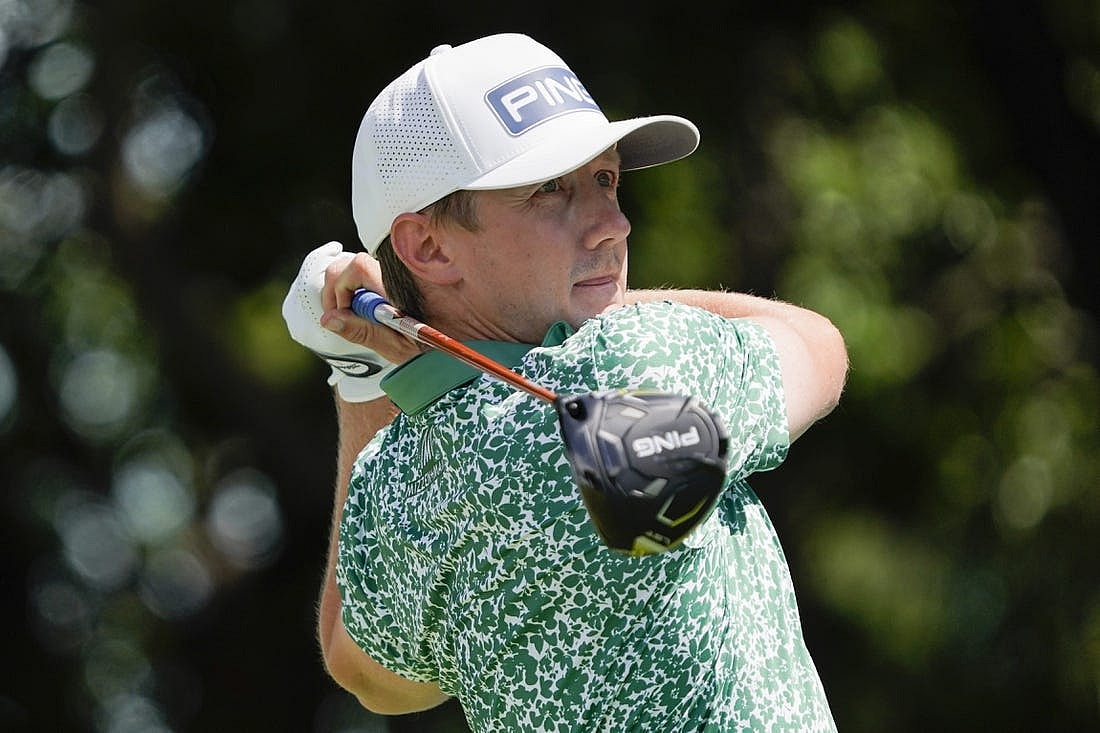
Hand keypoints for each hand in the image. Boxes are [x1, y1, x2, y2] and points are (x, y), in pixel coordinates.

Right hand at [282, 242, 417, 400]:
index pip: (359, 267)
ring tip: (351, 315)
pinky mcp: (395, 280)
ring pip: (359, 267)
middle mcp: (397, 275)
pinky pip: (369, 276)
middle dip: (337, 286)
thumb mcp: (395, 346)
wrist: (459, 341)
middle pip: (354, 262)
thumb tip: (329, 318)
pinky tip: (365, 311)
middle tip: (339, 315)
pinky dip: (358, 290)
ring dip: (347, 289)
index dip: (341, 288)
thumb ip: (362, 331)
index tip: (341, 313)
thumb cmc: (431, 347)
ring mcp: (396, 275)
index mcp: (397, 288)